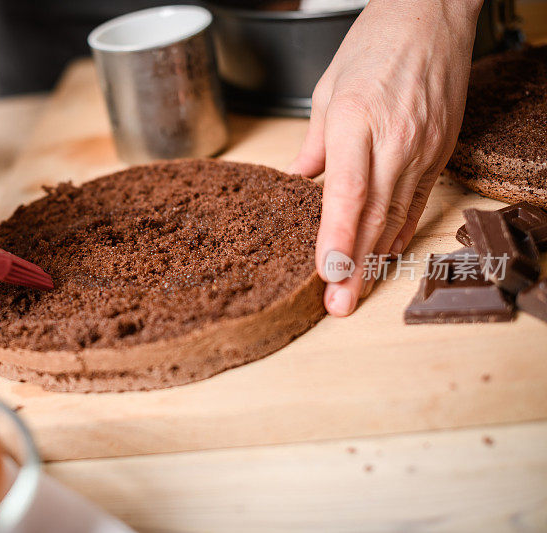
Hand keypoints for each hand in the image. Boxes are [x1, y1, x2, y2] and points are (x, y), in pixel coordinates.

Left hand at [287, 0, 482, 315]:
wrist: (430, 17)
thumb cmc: (374, 46)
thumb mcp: (327, 90)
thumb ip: (314, 144)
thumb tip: (300, 181)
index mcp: (356, 121)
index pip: (347, 193)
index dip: (338, 237)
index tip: (327, 272)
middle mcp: (394, 140)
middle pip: (373, 216)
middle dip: (355, 265)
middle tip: (338, 304)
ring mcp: (423, 148)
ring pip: (397, 216)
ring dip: (376, 259)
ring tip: (356, 293)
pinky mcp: (440, 152)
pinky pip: (418, 202)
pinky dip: (399, 233)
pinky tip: (384, 257)